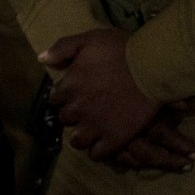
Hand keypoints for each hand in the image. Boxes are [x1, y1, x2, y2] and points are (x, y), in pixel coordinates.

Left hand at [42, 29, 194, 169]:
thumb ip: (63, 48)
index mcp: (70, 86)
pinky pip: (96, 154)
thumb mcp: (89, 40)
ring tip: (91, 128)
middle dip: (73, 113)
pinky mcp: (114, 139)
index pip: (55, 98)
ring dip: (81, 134)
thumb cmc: (122, 50)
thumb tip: (42, 59)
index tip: (76, 92)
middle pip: (65, 118)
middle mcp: (78, 109)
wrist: (153, 67)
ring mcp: (96, 126)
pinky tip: (103, 141)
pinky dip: (96, 150)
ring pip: (77, 140)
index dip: (65, 95)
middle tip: (86, 108)